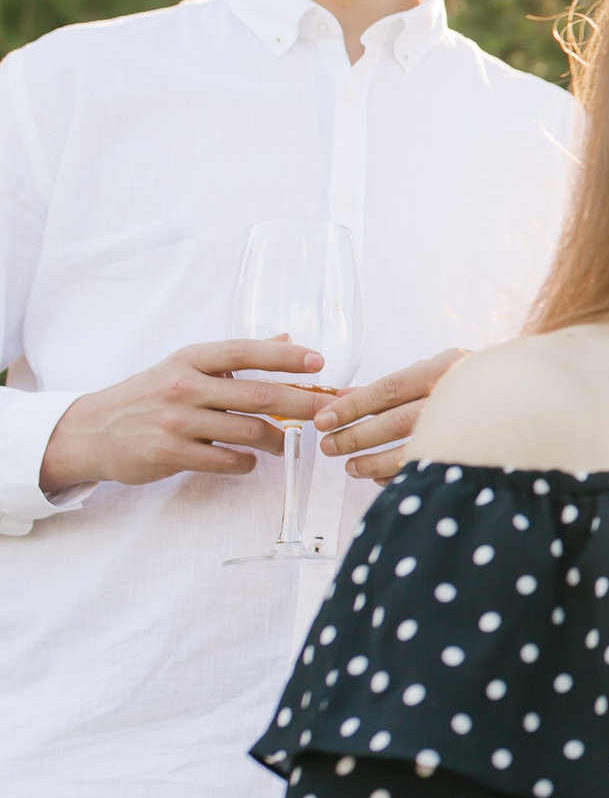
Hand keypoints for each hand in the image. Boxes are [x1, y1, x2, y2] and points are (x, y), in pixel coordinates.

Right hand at [37, 339, 328, 495]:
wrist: (90, 431)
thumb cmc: (147, 395)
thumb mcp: (184, 367)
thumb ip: (235, 358)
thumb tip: (287, 336)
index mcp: (190, 360)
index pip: (246, 351)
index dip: (285, 356)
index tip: (320, 362)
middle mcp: (184, 386)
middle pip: (259, 394)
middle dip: (303, 403)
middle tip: (329, 411)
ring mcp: (177, 421)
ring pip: (249, 430)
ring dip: (277, 439)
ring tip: (286, 442)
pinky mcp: (171, 454)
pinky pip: (227, 460)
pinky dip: (247, 462)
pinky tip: (250, 460)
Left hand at [315, 348, 466, 481]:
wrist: (531, 393)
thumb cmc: (472, 381)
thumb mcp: (436, 370)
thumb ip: (394, 384)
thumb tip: (342, 398)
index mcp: (446, 369)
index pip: (390, 389)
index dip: (353, 406)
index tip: (323, 419)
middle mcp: (459, 397)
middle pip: (395, 421)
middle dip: (355, 436)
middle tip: (328, 446)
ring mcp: (469, 427)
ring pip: (410, 450)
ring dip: (372, 462)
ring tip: (349, 466)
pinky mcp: (473, 454)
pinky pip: (428, 469)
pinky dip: (398, 476)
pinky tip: (380, 478)